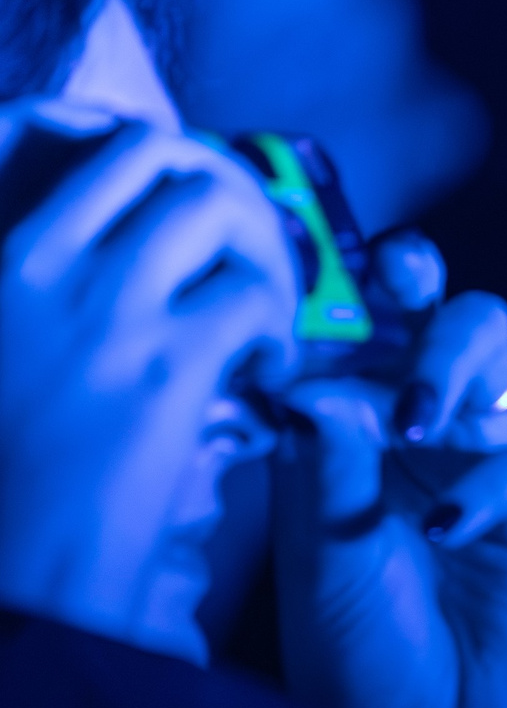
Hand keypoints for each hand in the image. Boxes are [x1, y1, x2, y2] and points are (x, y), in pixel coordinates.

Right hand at [0, 101, 295, 659]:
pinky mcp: (164, 363)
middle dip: (224, 194)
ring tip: (259, 322)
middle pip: (161, 154)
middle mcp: (43, 262)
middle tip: (249, 260)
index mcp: (4, 256)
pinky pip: (254, 298)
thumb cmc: (22, 473)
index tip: (199, 219)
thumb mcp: (19, 350)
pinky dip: (278, 331)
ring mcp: (104, 306)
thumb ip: (63, 293)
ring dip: (257, 252)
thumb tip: (126, 255)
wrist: (24, 560)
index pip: (95, 147)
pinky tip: (265, 380)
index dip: (166, 169)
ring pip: (216, 207)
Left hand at [271, 253, 506, 707]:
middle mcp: (412, 432)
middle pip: (430, 314)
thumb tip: (315, 377)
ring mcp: (478, 462)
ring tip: (416, 414)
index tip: (309, 257)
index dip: (335, 285)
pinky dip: (482, 490)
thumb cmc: (355, 651)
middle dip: (414, 281)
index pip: (346, 329)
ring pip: (490, 352)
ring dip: (453, 355)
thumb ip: (326, 460)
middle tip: (395, 280)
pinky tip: (445, 533)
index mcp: (343, 430)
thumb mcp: (319, 551)